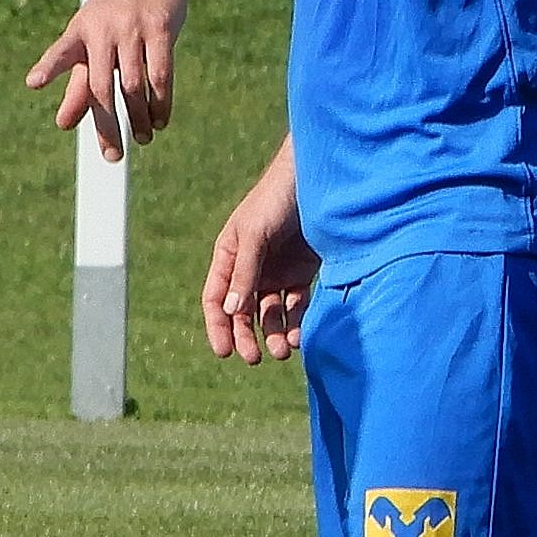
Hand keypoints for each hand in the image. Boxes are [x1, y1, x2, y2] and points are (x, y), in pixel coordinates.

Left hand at [28, 0, 188, 160]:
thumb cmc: (117, 11)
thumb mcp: (93, 40)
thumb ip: (78, 83)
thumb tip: (63, 124)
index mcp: (81, 31)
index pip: (62, 51)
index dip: (49, 66)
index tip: (33, 82)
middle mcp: (104, 29)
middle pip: (101, 86)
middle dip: (107, 125)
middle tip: (112, 155)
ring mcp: (133, 29)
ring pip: (134, 85)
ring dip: (139, 117)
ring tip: (142, 138)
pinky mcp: (161, 30)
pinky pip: (161, 75)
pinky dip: (161, 102)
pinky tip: (161, 120)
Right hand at [203, 161, 318, 363]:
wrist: (319, 178)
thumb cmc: (278, 198)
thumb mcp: (256, 233)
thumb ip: (245, 271)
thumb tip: (231, 311)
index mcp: (230, 255)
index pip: (217, 298)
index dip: (218, 326)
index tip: (224, 352)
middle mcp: (252, 267)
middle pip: (243, 312)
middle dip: (247, 336)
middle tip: (255, 358)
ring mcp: (279, 271)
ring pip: (272, 313)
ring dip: (274, 334)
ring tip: (283, 350)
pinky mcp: (304, 272)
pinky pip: (297, 305)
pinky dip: (297, 322)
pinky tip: (299, 335)